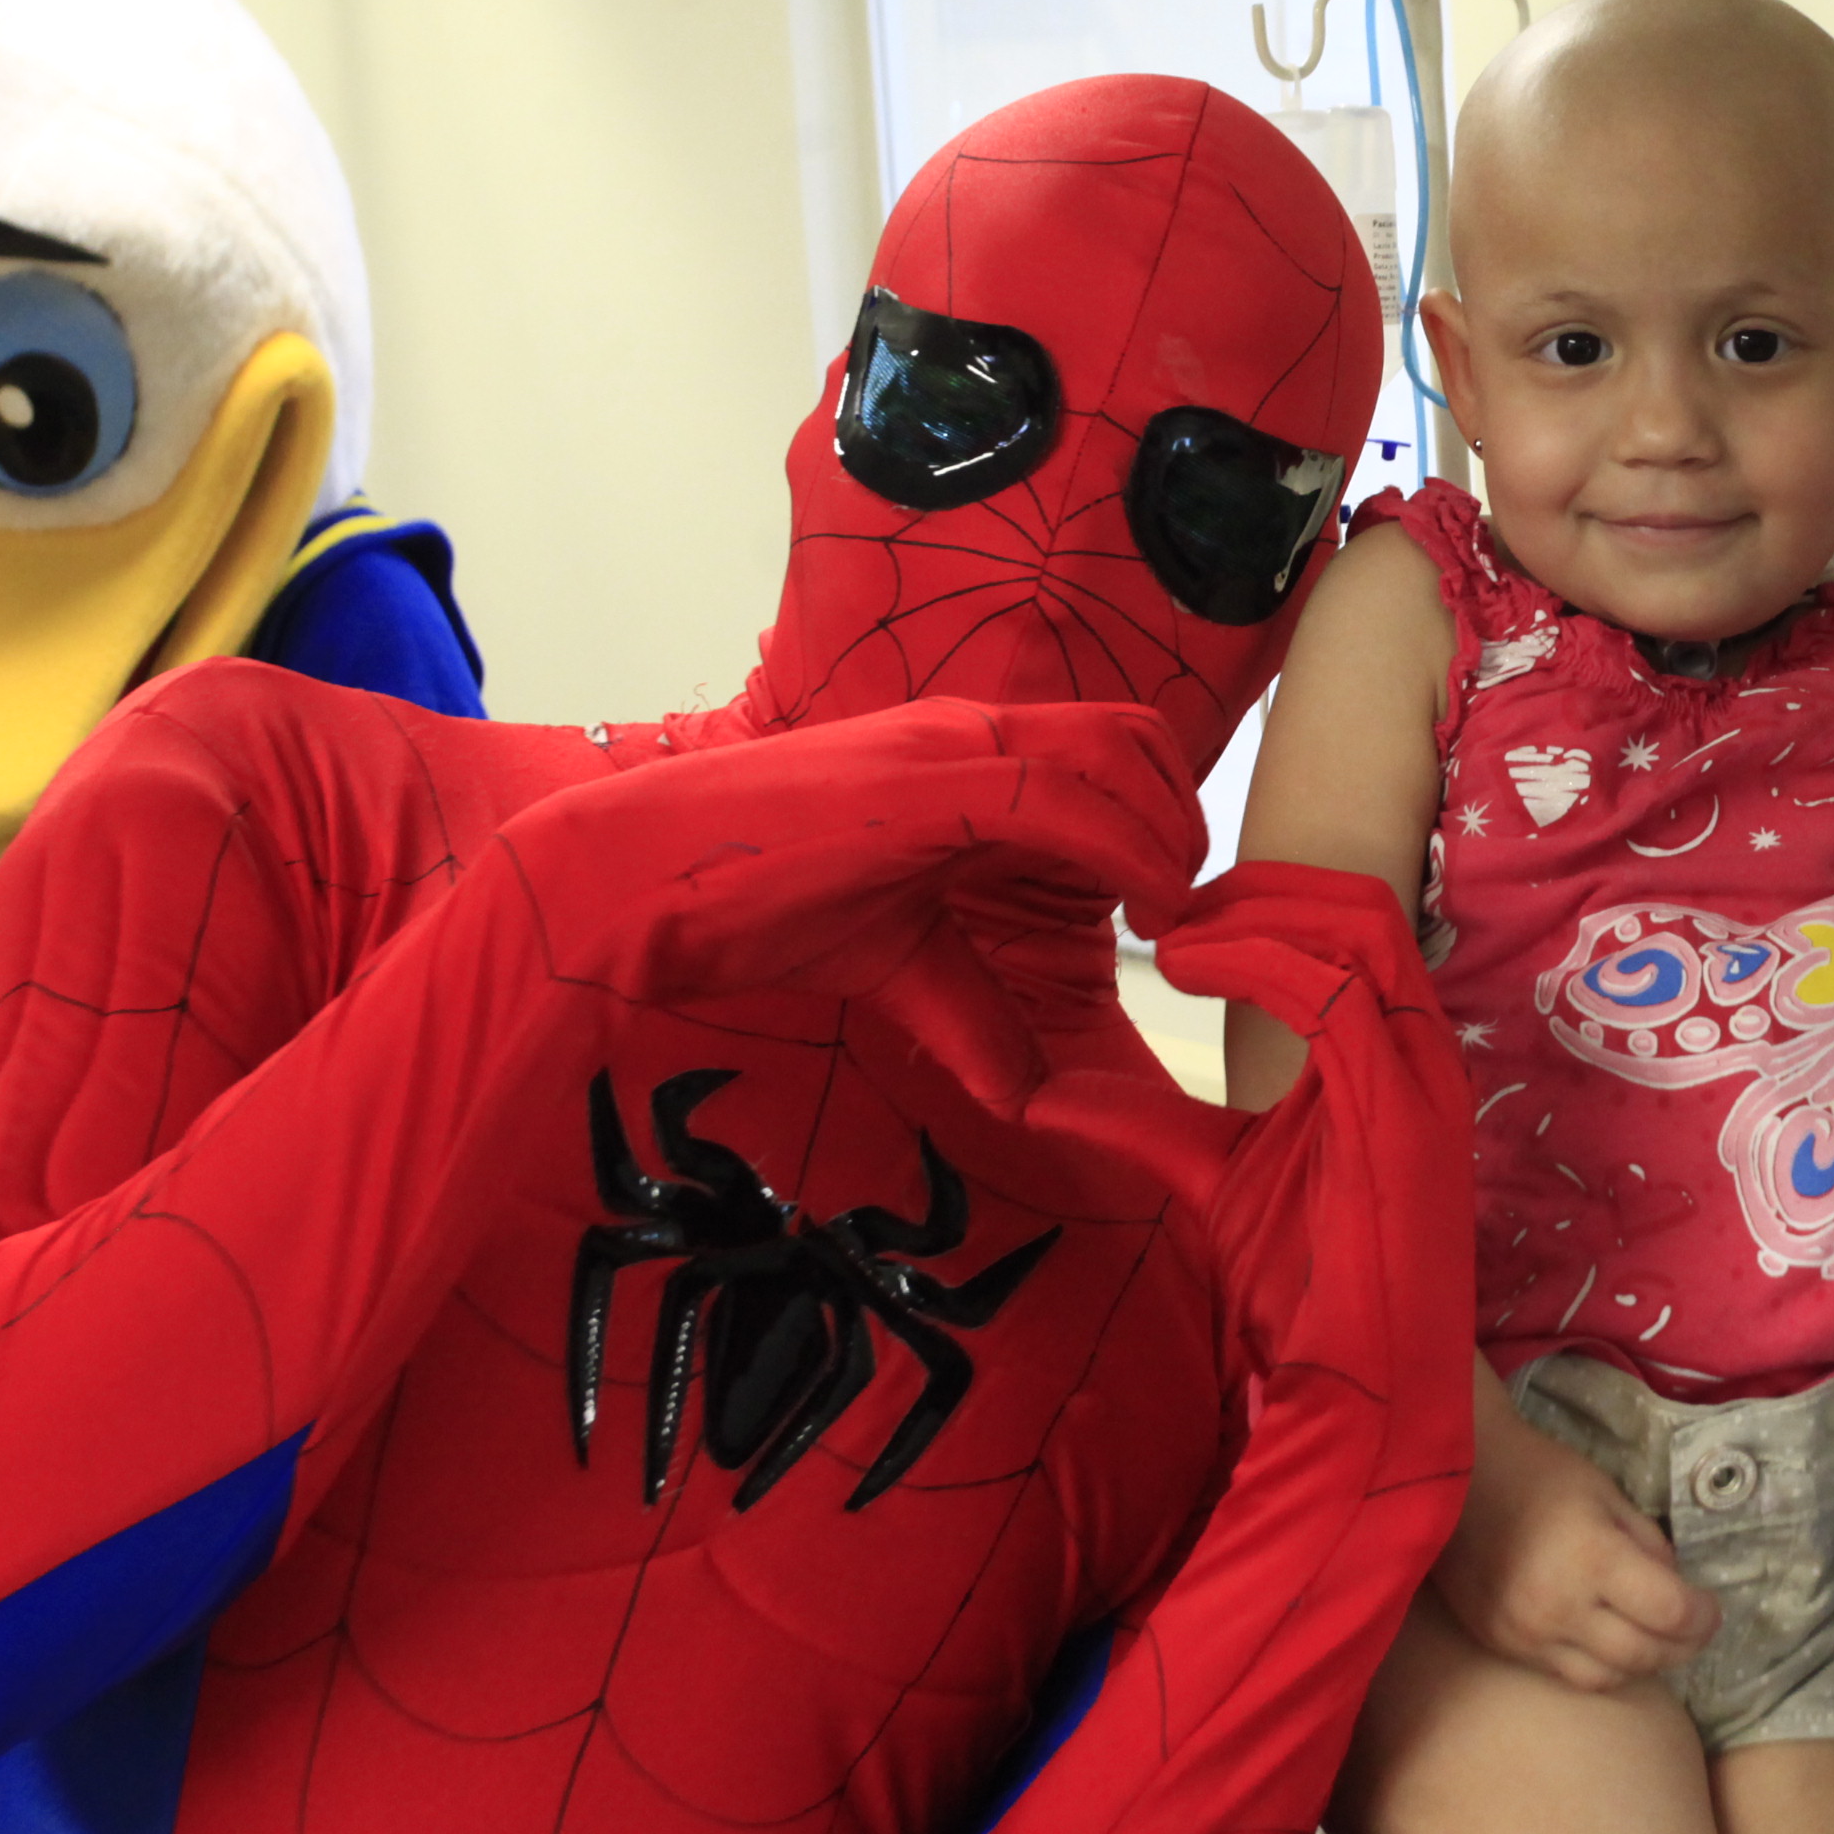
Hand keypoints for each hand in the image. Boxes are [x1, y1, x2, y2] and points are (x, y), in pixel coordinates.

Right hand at [503, 701, 1205, 1007]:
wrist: (646, 878)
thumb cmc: (757, 903)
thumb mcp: (899, 965)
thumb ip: (972, 1015)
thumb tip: (1032, 1101)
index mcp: (971, 759)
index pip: (1113, 747)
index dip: (1166, 815)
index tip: (1176, 905)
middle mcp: (973, 732)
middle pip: (1138, 735)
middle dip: (1187, 818)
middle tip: (1186, 912)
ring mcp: (949, 746)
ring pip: (1117, 753)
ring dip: (1170, 834)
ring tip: (1172, 917)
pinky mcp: (923, 780)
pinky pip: (1060, 798)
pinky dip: (1128, 850)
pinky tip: (1144, 917)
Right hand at [1438, 1403, 1716, 1691]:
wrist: (1453, 1479)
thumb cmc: (1538, 1474)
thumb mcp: (1608, 1495)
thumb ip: (1648, 1546)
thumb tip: (1674, 1588)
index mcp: (1593, 1559)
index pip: (1669, 1612)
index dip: (1703, 1616)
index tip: (1712, 1608)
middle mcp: (1560, 1607)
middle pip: (1643, 1654)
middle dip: (1682, 1646)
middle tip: (1694, 1630)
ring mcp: (1526, 1633)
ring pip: (1606, 1678)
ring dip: (1641, 1664)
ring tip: (1655, 1641)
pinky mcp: (1502, 1644)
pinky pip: (1564, 1674)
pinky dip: (1598, 1666)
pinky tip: (1610, 1643)